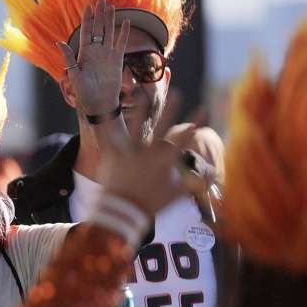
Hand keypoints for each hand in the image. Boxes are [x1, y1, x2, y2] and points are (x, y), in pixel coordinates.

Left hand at [58, 0, 129, 118]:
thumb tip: (59, 42)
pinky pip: (121, 43)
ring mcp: (107, 54)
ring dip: (110, 20)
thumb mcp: (74, 75)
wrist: (99, 104)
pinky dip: (123, 33)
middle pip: (98, 29)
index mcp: (84, 54)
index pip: (86, 32)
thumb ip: (68, 58)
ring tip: (111, 6)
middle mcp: (96, 52)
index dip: (87, 19)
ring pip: (109, 33)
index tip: (88, 7)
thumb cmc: (84, 93)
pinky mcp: (117, 60)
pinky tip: (125, 22)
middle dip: (99, 15)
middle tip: (101, 0)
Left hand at [99, 99, 205, 214]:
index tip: (203, 109)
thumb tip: (203, 180)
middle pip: (162, 128)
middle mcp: (148, 154)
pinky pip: (109, 137)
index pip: (183, 140)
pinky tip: (102, 110)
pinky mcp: (112, 156)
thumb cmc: (148, 206)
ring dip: (140, 109)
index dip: (195, 124)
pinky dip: (105, 124)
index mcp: (164, 163)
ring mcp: (129, 153)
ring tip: (142, 94)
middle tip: (178, 93)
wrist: (121, 213)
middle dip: (171, 110)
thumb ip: (187, 186)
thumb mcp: (171, 197)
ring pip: (136, 127)